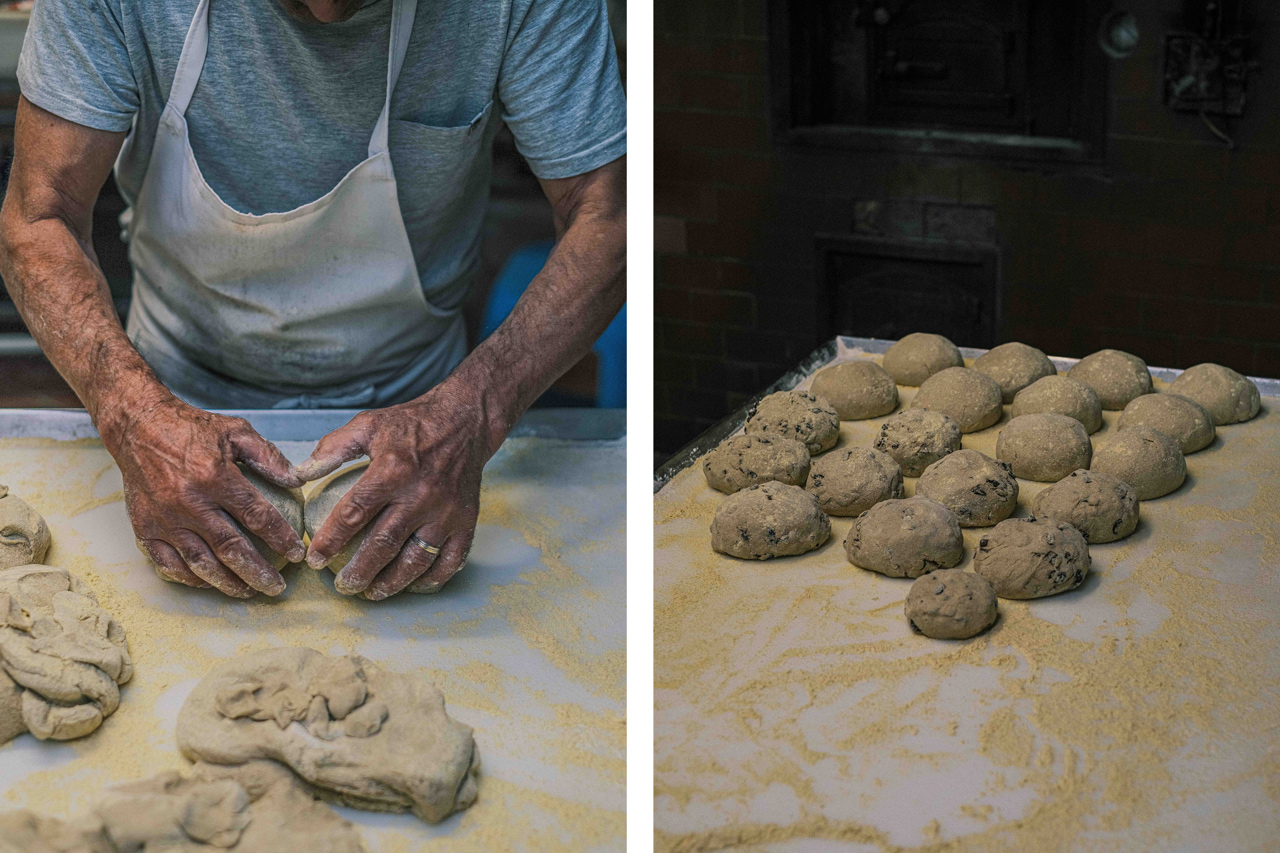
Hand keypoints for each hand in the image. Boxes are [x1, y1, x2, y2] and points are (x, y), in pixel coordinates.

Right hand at [101, 394, 305, 597]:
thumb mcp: (236, 431)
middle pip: (230, 548)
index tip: (297, 553)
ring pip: (200, 563)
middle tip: (276, 587)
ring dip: (227, 583)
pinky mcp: (144, 528)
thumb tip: (297, 480)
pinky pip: (168, 563)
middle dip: (257, 572)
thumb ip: (268, 456)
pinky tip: (209, 583)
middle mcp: (189, 503)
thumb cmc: (191, 429)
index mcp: (214, 477)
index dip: (280, 538)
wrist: (138, 426)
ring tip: (248, 592)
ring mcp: (164, 519)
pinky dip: (190, 578)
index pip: (257, 516)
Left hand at [296, 379, 494, 599]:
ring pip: (416, 560)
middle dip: (359, 572)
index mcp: (392, 470)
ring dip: (391, 582)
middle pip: (383, 545)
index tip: (314, 558)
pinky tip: (412, 585)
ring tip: (372, 592)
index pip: (353, 513)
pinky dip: (431, 579)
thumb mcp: (367, 424)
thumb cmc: (411, 424)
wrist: (465, 421)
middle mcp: (420, 495)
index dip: (330, 540)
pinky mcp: (466, 521)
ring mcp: (446, 512)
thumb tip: (300, 474)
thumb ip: (332, 448)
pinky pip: (450, 560)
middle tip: (342, 586)